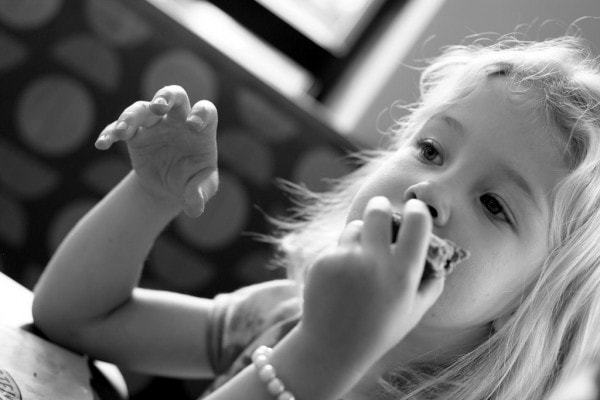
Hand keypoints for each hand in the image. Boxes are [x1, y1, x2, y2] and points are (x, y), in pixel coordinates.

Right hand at [95, 85, 218, 216]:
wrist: (168, 186)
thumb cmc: (191, 181)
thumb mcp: (200, 188)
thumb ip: (200, 193)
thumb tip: (195, 207)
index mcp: (200, 129)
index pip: (205, 110)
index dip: (201, 113)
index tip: (193, 126)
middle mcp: (177, 120)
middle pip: (174, 95)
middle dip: (165, 97)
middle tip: (158, 107)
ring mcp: (154, 124)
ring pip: (141, 109)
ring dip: (130, 116)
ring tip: (122, 132)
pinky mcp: (134, 135)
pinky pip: (118, 128)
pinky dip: (109, 133)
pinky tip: (102, 144)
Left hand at [299, 197, 443, 366]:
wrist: (332, 347)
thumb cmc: (380, 330)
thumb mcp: (415, 310)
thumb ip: (433, 280)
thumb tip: (440, 252)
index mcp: (402, 273)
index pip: (417, 222)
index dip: (418, 211)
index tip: (415, 211)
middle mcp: (373, 262)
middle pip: (378, 209)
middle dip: (381, 207)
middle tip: (381, 213)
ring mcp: (344, 259)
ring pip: (355, 226)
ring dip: (361, 234)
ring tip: (361, 259)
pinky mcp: (322, 261)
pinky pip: (337, 246)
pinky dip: (342, 255)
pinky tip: (342, 280)